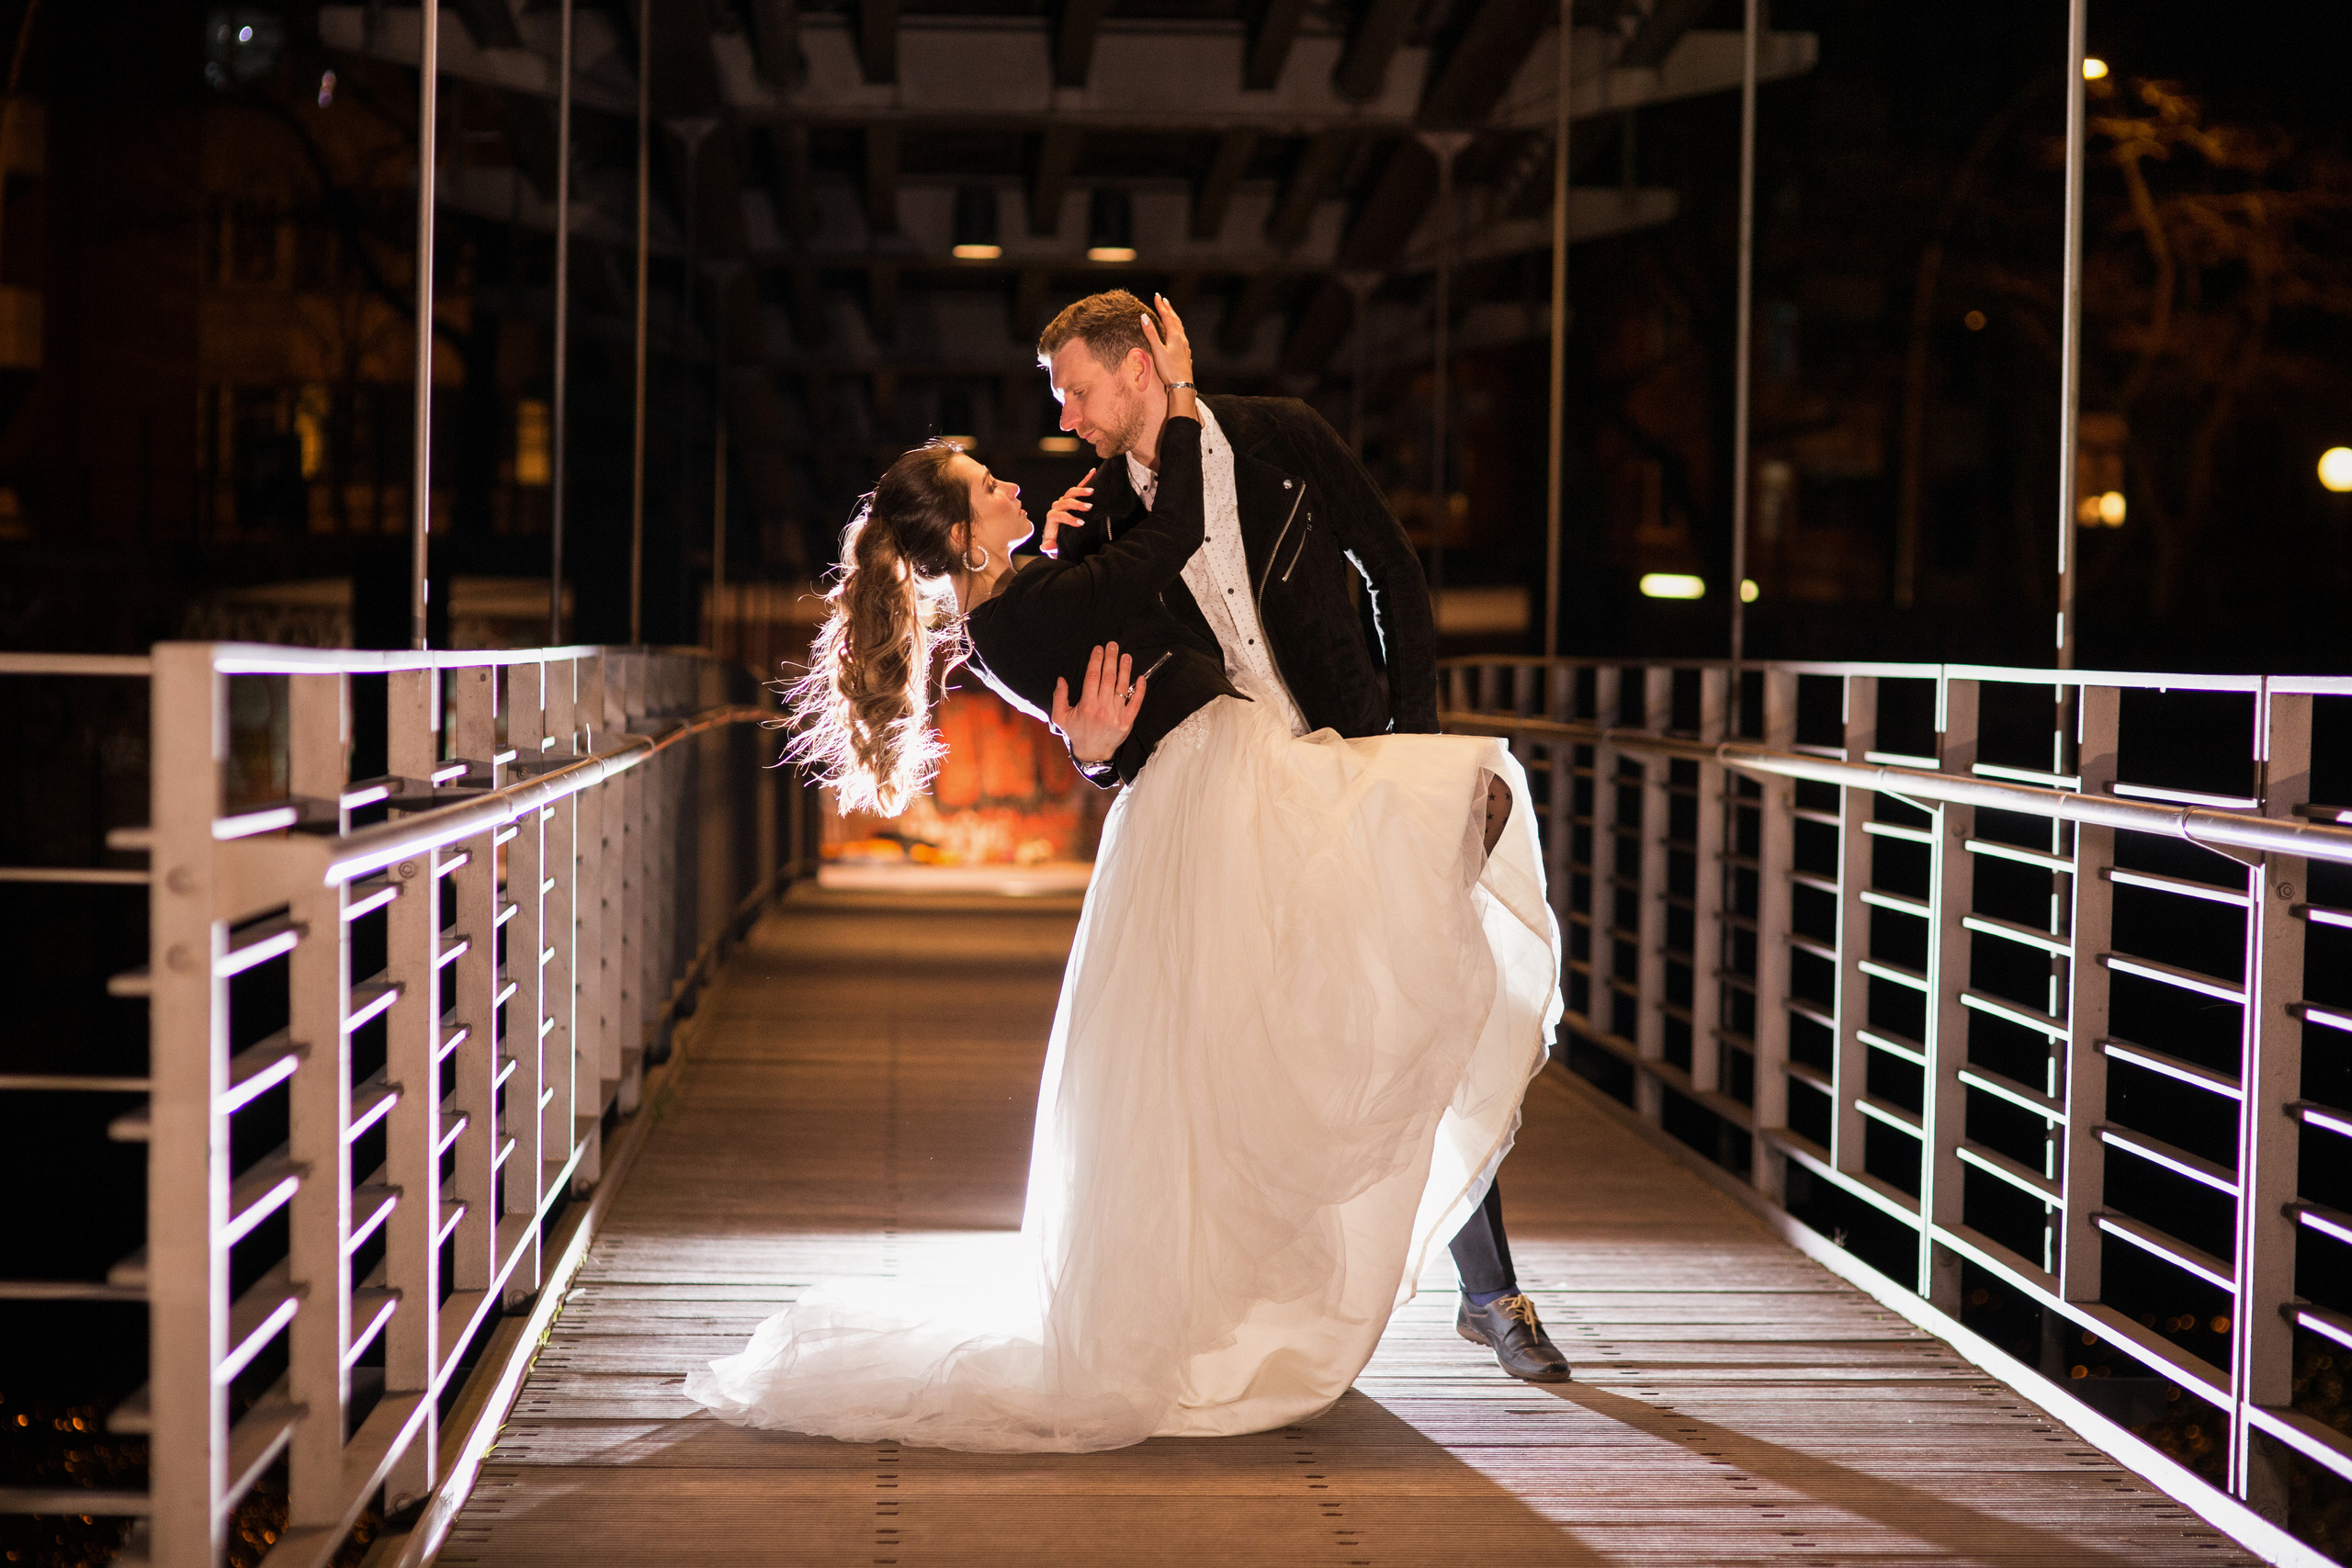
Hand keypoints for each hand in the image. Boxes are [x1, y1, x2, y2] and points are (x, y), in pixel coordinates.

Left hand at [1040, 467, 1095, 558]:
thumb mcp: (1053, 546)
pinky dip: (1085, 479)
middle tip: (1089, 507)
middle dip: (1076, 504)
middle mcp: (1057, 507)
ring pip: (1070, 492)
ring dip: (1081, 490)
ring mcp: (1065, 501)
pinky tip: (1093, 472)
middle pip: (1064, 501)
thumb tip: (1044, 547)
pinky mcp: (1072, 498)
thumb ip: (1049, 546)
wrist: (1059, 536)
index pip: (1057, 515)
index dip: (1068, 518)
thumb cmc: (1057, 542)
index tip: (1081, 523)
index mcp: (1051, 518)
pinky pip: (1078, 487)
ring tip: (1092, 491)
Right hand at [1051, 641, 1148, 764]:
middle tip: (1113, 645)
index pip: (1092, 677)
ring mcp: (1116, 715)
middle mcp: (1102, 708)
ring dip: (1125, 669)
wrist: (1092, 753)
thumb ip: (1059, 698)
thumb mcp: (1060, 717)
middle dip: (1110, 659)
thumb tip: (1061, 679)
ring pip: (1122, 687)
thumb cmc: (1076, 733)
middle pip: (1108, 678)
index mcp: (1086, 705)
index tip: (1098, 649)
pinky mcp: (1127, 721)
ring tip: (1126, 656)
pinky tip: (1141, 677)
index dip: (1096, 660)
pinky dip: (1140, 690)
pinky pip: (1136, 703)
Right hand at [1140, 293, 1193, 390]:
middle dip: (1168, 309)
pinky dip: (1177, 329)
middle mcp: (1182, 339)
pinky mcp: (1185, 354)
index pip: (1167, 317)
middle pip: (1175, 320)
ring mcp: (1185, 347)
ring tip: (1170, 312)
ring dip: (1174, 318)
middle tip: (1163, 300)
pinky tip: (1177, 333)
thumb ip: (1151, 334)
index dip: (1161, 306)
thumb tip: (1144, 317)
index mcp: (1175, 337)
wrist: (1182, 385)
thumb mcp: (1158, 351)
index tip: (1156, 296)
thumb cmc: (1169, 370)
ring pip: (1180, 328)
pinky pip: (1182, 336)